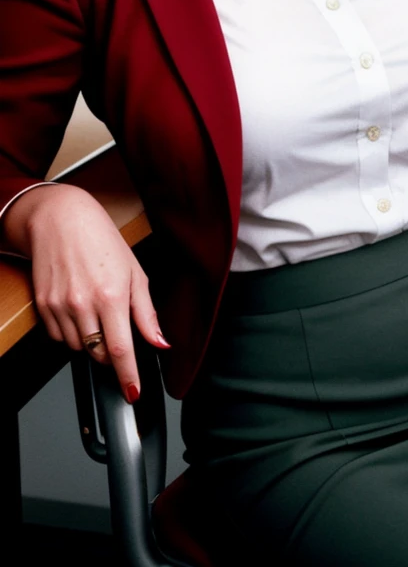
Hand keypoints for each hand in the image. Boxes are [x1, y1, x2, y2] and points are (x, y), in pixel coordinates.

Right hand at [5, 184, 168, 401]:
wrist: (61, 219)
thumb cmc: (101, 240)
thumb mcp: (135, 272)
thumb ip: (146, 313)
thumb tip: (159, 342)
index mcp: (112, 295)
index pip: (120, 350)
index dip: (127, 376)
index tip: (133, 392)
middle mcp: (83, 304)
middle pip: (98, 354)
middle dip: (111, 354)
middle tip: (116, 329)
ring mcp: (60, 306)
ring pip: (77, 348)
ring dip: (91, 342)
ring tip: (96, 311)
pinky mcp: (43, 306)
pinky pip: (58, 337)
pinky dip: (71, 333)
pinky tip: (78, 310)